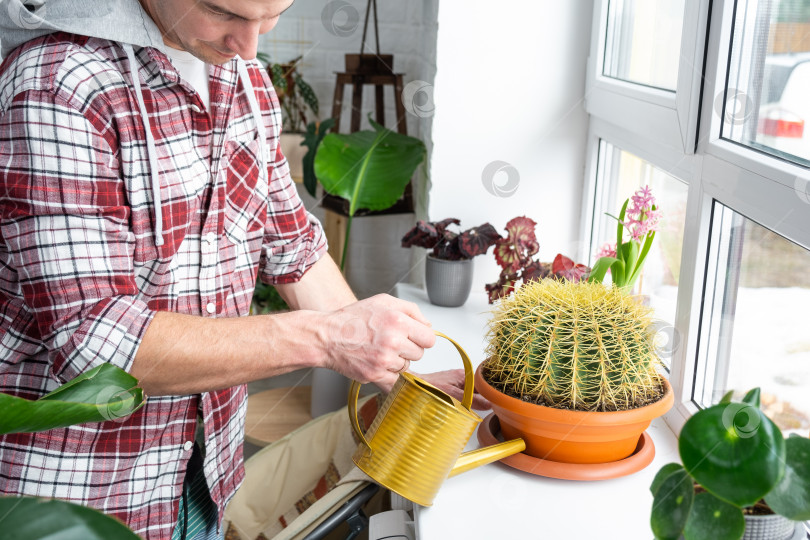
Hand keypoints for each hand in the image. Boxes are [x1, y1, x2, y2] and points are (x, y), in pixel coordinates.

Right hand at [320, 294, 435, 390]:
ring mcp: (384, 360)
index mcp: (398, 321)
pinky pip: (395, 382)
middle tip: (390, 342)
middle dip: (408, 350)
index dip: (421, 338)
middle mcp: (392, 341)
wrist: (327, 336)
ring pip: (406, 368)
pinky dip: (389, 376)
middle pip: (419, 354)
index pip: (429, 339)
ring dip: (397, 362)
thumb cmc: (353, 318)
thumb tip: (428, 326)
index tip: (412, 337)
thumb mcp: (384, 301)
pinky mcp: (375, 375)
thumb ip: (411, 310)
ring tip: (378, 351)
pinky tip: (378, 364)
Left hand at [415, 369, 491, 410]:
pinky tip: (467, 408)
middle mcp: (461, 377)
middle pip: (479, 387)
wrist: (412, 385)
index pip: (483, 382)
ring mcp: (456, 382)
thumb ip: (471, 400)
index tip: (496, 401)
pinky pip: (464, 395)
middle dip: (484, 397)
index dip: (490, 391)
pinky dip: (466, 402)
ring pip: (471, 392)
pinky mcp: (450, 388)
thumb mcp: (453, 396)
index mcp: (464, 375)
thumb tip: (488, 404)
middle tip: (490, 407)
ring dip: (474, 401)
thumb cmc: (428, 387)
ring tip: (479, 409)